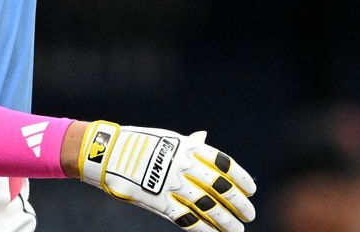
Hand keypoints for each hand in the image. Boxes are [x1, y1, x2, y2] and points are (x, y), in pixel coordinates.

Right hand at [77, 121, 255, 231]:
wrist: (108, 153)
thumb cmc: (138, 143)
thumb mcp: (167, 137)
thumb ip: (189, 143)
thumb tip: (204, 138)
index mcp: (189, 147)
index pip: (224, 165)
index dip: (241, 178)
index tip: (251, 189)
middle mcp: (185, 166)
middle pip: (221, 188)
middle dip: (239, 203)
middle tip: (249, 213)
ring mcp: (173, 185)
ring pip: (208, 207)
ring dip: (226, 221)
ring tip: (237, 230)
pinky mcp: (160, 203)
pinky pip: (188, 220)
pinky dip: (204, 229)